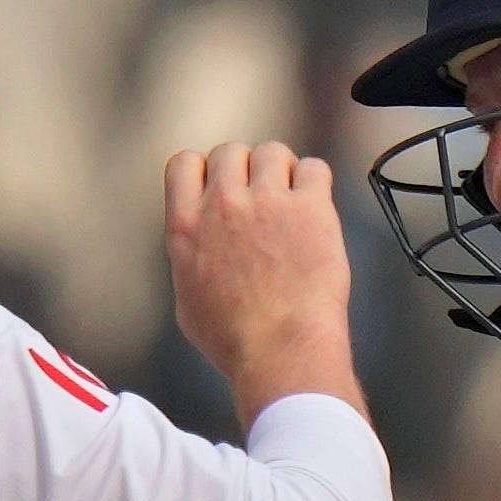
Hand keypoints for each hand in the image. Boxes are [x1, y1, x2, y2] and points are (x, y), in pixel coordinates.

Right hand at [162, 144, 361, 420]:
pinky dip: (316, 183)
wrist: (280, 349)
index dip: (204, 170)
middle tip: (260, 196)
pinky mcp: (309, 206)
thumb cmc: (236, 339)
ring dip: (282, 172)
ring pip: (273, 152)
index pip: (184, 163)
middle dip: (246, 169)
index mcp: (186, 226)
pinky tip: (315, 207)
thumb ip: (191, 259)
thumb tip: (201, 250)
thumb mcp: (188, 300)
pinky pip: (315, 168)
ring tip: (291, 201)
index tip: (218, 186)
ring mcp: (267, 201)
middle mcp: (223, 205)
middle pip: (230, 151)